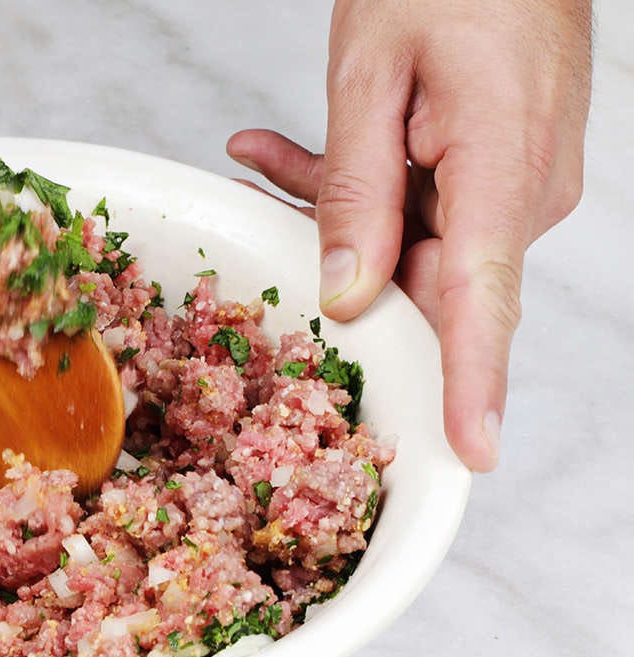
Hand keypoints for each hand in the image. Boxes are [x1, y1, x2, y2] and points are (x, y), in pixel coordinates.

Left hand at [228, 0, 590, 471]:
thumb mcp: (372, 74)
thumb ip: (355, 192)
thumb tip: (347, 296)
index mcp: (502, 170)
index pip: (483, 303)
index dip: (473, 385)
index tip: (471, 453)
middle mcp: (523, 192)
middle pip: (427, 280)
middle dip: (343, 275)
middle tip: (267, 241)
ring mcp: (513, 183)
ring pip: (410, 242)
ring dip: (335, 213)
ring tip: (262, 158)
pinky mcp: (492, 168)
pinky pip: (418, 205)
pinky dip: (357, 187)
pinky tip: (281, 155)